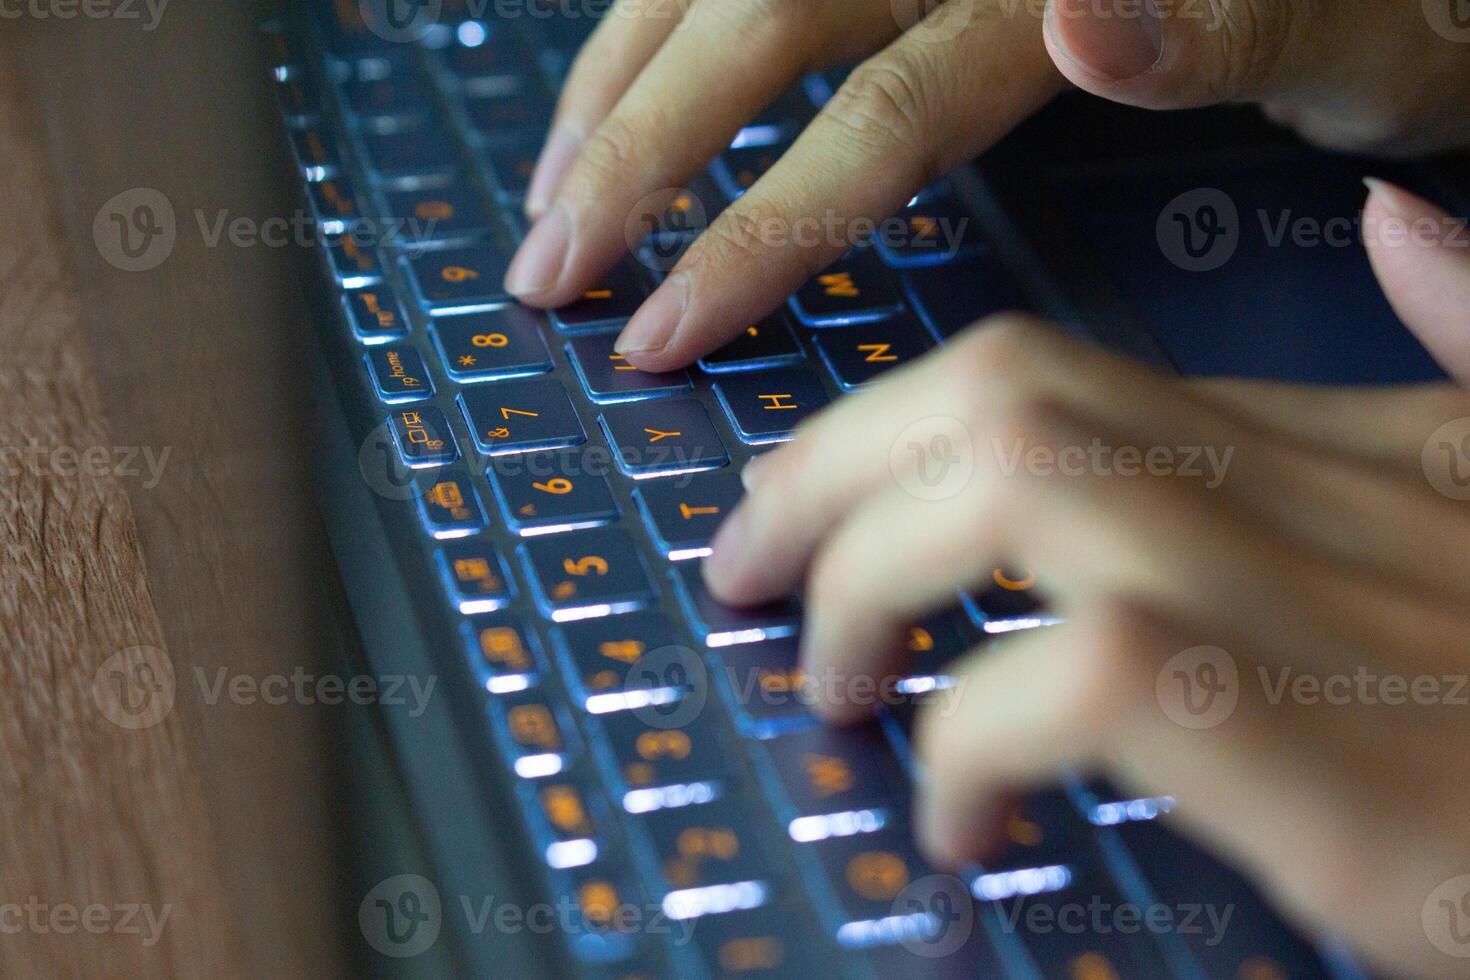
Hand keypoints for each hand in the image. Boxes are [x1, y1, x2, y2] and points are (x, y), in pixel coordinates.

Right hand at [503, 0, 1469, 370]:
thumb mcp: (1372, 37)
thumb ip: (1232, 25)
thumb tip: (1087, 18)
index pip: (871, 118)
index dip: (747, 230)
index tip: (652, 329)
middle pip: (757, 27)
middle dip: (633, 158)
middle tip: (545, 270)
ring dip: (622, 77)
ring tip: (550, 182)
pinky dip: (665, 15)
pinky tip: (621, 67)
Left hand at [700, 181, 1469, 976]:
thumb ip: (1469, 350)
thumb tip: (1405, 224)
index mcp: (1334, 443)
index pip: (1055, 373)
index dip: (891, 430)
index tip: (803, 510)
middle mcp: (1309, 493)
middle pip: (1004, 393)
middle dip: (828, 473)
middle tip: (747, 572)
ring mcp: (1315, 606)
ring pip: (1018, 485)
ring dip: (868, 581)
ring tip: (833, 682)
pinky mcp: (1323, 746)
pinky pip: (1079, 671)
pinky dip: (975, 736)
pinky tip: (963, 816)